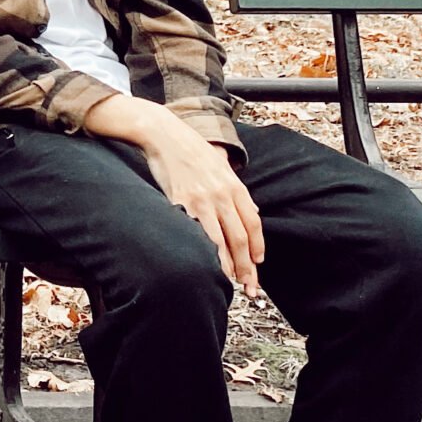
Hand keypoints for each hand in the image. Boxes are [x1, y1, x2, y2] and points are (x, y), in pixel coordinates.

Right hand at [86, 95, 263, 293]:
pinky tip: (207, 265)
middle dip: (248, 266)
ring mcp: (203, 200)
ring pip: (222, 241)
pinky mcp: (182, 203)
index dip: (258, 246)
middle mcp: (222, 194)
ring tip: (231, 283)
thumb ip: (236, 190)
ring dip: (229, 266)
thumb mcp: (221, 166)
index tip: (258, 263)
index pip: (253, 223)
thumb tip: (252, 211)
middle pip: (241, 238)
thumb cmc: (190, 150)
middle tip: (250, 286)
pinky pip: (198, 234)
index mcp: (234, 185)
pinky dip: (206, 253)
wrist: (164, 134)